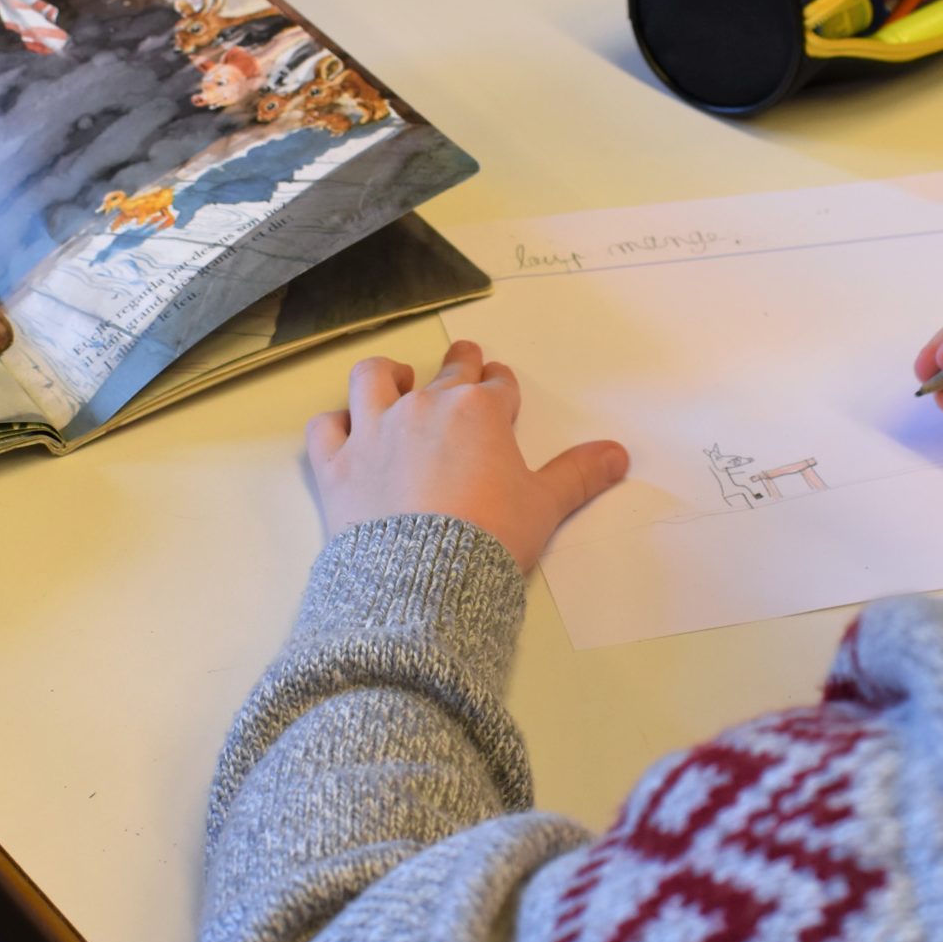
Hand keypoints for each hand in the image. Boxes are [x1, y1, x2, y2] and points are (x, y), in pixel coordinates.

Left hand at [306, 341, 627, 568]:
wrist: (424, 578)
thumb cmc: (489, 538)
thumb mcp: (545, 507)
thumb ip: (579, 475)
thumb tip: (617, 454)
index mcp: (479, 412)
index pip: (497, 385)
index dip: (502, 387)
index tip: (502, 390)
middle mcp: (425, 407)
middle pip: (446, 371)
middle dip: (461, 363)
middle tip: (466, 363)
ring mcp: (375, 431)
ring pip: (373, 378)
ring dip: (387, 374)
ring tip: (397, 378)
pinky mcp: (337, 464)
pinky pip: (325, 427)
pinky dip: (334, 425)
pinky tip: (344, 430)